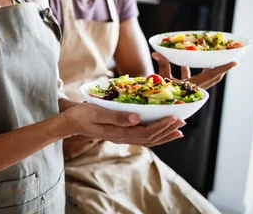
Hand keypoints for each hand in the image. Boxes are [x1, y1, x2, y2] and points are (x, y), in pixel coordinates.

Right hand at [64, 103, 184, 146]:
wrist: (70, 122)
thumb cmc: (82, 115)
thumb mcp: (97, 113)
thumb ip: (116, 116)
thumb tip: (136, 118)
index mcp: (118, 133)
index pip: (145, 132)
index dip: (161, 126)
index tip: (174, 118)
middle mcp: (122, 138)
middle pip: (150, 138)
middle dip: (167, 131)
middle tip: (182, 122)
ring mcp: (121, 137)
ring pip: (147, 140)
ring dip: (164, 135)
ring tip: (178, 130)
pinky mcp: (120, 133)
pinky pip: (141, 137)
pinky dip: (154, 135)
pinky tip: (160, 130)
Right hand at [151, 52, 235, 89]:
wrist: (159, 105)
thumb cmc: (161, 93)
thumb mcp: (162, 78)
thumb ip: (162, 65)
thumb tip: (156, 53)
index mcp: (193, 85)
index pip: (212, 75)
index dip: (223, 68)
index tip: (234, 62)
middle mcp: (197, 88)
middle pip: (214, 76)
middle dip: (220, 67)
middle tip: (224, 56)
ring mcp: (195, 89)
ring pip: (207, 77)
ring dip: (210, 67)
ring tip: (211, 57)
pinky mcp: (190, 89)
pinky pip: (197, 78)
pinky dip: (195, 70)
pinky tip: (187, 62)